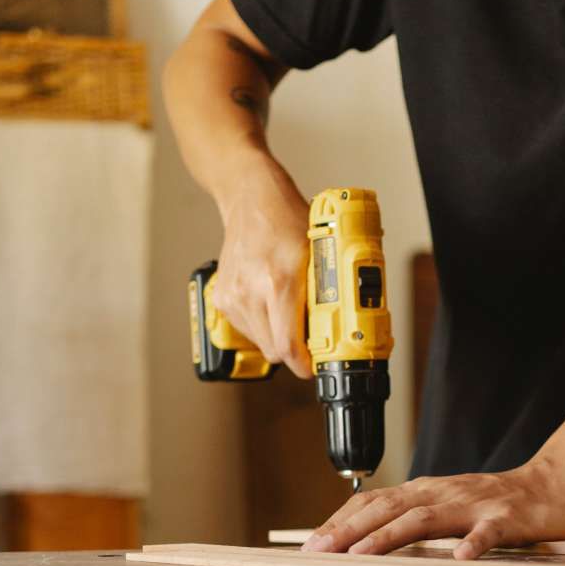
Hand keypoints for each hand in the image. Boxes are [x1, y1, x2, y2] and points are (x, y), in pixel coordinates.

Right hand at [211, 154, 310, 377]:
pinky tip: (269, 302)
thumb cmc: (286, 220)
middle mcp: (250, 292)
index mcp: (278, 282)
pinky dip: (261, 324)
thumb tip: (342, 324)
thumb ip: (327, 290)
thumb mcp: (319, 252)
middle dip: (293, 349)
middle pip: (274, 350)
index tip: (313, 365)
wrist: (250, 200)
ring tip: (287, 310)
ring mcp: (232, 297)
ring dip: (277, 336)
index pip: (287, 345)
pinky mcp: (222, 299)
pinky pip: (247, 329)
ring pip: (260, 342)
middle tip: (308, 336)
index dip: (303, 363)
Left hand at [301, 460, 564, 558]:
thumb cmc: (494, 503)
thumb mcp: (445, 507)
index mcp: (425, 492)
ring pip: (425, 519)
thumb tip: (361, 540)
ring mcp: (473, 505)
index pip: (373, 503)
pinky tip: (461, 560)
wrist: (551, 487)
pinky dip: (474, 545)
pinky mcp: (506, 520)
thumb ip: (409, 519)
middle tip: (319, 552)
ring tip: (361, 554)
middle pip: (389, 509)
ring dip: (390, 536)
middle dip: (349, 530)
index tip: (310, 544)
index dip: (340, 522)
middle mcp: (442, 494)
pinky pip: (488, 533)